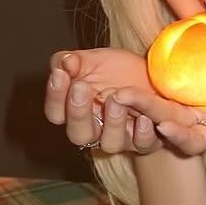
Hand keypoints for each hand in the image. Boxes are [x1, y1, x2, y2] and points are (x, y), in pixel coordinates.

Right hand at [45, 48, 160, 154]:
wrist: (151, 74)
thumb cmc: (116, 70)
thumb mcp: (92, 60)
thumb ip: (74, 62)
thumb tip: (65, 62)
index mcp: (75, 112)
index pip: (56, 113)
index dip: (55, 96)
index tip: (60, 74)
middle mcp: (95, 130)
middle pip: (78, 135)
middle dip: (78, 112)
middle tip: (81, 87)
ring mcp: (120, 138)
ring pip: (110, 143)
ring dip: (113, 123)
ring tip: (116, 98)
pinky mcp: (145, 140)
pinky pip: (143, 144)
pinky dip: (143, 133)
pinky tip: (145, 117)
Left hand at [110, 77, 205, 156]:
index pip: (193, 140)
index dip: (179, 137)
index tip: (164, 127)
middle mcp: (191, 122)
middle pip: (165, 122)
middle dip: (144, 111)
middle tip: (122, 97)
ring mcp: (181, 107)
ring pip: (154, 107)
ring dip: (134, 101)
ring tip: (116, 90)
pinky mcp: (176, 90)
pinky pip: (156, 89)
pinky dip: (138, 86)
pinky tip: (120, 76)